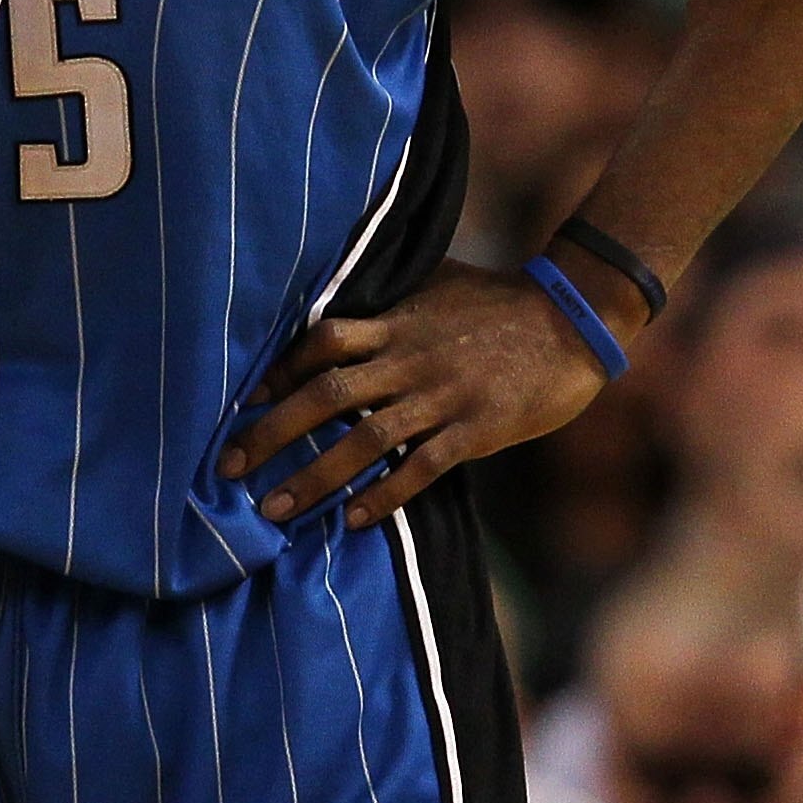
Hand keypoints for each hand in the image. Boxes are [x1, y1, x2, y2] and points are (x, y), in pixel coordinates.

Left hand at [219, 261, 616, 529]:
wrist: (573, 320)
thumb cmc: (499, 301)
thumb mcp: (436, 283)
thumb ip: (389, 296)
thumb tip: (338, 298)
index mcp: (397, 320)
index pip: (320, 343)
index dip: (277, 372)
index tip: (241, 402)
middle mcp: (410, 358)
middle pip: (327, 395)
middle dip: (273, 431)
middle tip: (229, 466)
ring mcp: (443, 396)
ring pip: (364, 440)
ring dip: (314, 477)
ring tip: (273, 509)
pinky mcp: (476, 429)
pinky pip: (420, 467)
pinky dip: (383, 494)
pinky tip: (352, 519)